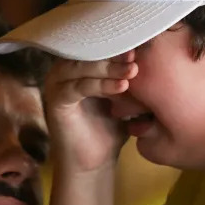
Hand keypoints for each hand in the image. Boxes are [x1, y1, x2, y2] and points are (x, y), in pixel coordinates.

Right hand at [44, 52, 137, 173]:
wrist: (94, 162)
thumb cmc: (110, 127)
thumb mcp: (124, 95)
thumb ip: (128, 74)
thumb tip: (150, 50)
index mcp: (79, 64)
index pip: (97, 45)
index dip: (119, 43)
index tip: (142, 43)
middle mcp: (64, 70)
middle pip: (88, 52)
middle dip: (114, 52)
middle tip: (136, 54)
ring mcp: (56, 83)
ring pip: (83, 67)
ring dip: (109, 68)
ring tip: (133, 71)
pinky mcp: (54, 100)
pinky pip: (78, 87)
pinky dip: (100, 85)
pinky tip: (121, 87)